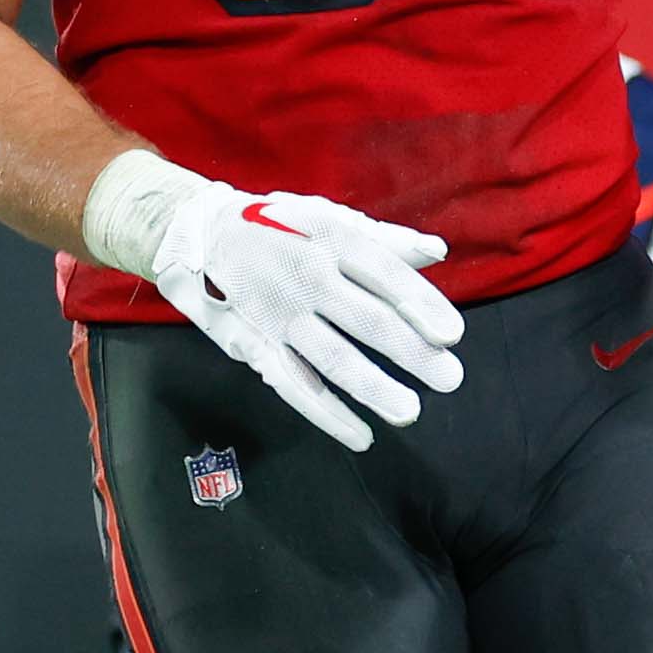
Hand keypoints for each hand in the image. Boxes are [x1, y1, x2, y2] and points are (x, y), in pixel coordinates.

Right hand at [125, 174, 471, 451]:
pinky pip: (294, 385)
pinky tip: (360, 434)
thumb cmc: (278, 225)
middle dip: (412, 353)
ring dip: (373, 388)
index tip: (453, 335)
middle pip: (368, 319)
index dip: (422, 305)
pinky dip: (327, 414)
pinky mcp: (255, 344)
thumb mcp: (329, 218)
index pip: (387, 275)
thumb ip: (386, 240)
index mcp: (331, 239)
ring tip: (409, 411)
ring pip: (331, 358)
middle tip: (450, 378)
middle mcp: (306, 277)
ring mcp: (279, 314)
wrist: (199, 231)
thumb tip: (437, 253)